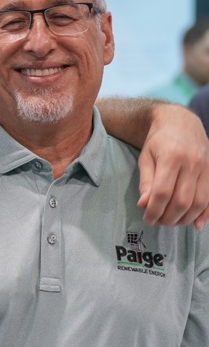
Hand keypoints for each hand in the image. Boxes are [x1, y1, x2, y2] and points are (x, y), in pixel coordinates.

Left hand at [137, 103, 208, 228]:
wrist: (181, 123)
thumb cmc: (159, 141)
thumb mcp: (146, 157)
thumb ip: (146, 181)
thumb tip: (144, 205)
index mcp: (171, 158)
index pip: (163, 192)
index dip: (154, 210)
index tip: (147, 219)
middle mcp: (192, 163)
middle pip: (182, 200)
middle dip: (169, 217)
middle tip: (158, 222)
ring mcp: (206, 168)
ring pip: (199, 202)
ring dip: (185, 218)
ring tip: (171, 222)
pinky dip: (206, 214)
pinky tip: (197, 224)